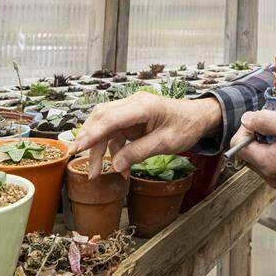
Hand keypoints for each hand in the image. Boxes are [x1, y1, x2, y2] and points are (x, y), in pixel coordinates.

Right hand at [71, 93, 220, 178]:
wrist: (198, 117)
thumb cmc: (186, 126)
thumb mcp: (166, 143)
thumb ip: (139, 153)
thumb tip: (116, 165)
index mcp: (143, 106)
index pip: (111, 118)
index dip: (93, 133)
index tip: (79, 147)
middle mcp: (133, 104)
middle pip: (102, 118)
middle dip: (88, 139)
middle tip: (77, 158)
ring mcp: (131, 110)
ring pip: (104, 126)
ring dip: (98, 148)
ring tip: (96, 172)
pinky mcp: (131, 119)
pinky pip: (115, 133)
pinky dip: (112, 150)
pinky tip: (119, 166)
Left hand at [230, 111, 275, 191]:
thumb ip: (265, 120)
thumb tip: (246, 119)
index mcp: (268, 164)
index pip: (238, 145)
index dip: (247, 128)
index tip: (263, 120)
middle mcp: (270, 177)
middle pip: (249, 152)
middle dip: (259, 135)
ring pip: (261, 157)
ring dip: (269, 142)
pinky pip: (273, 164)